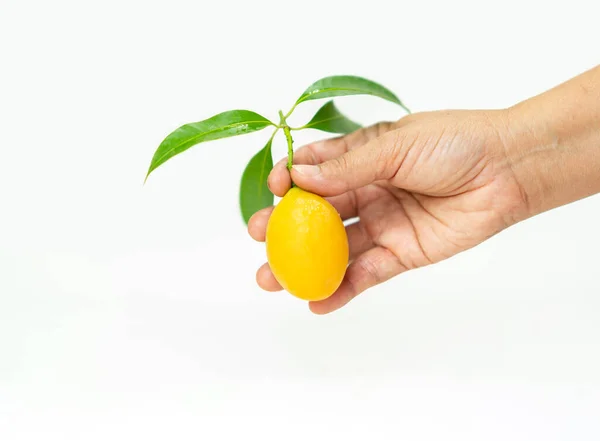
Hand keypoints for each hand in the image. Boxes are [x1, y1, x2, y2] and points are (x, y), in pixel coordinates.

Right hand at [248, 108, 527, 313]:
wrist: (505, 170)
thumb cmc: (453, 144)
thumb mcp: (395, 146)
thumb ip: (348, 166)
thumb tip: (298, 176)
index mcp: (361, 158)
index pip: (314, 171)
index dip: (289, 181)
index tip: (275, 190)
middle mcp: (366, 192)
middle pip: (315, 214)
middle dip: (283, 227)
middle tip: (258, 237)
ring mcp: (382, 224)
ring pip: (334, 249)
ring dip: (303, 266)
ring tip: (271, 280)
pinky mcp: (401, 253)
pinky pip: (366, 273)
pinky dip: (341, 289)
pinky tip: (315, 301)